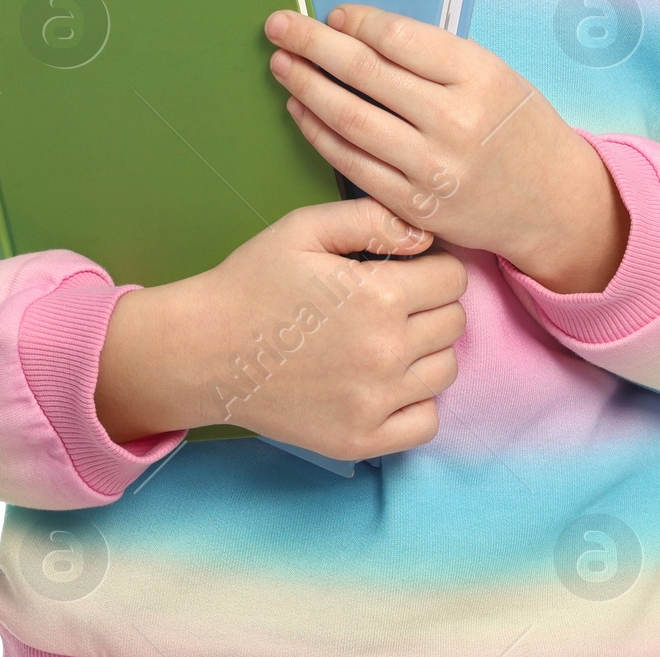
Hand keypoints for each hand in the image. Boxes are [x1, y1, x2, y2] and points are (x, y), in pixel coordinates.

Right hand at [97, 195, 467, 460]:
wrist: (204, 351)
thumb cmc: (254, 281)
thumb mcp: (304, 228)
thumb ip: (371, 219)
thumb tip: (427, 236)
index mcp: (378, 295)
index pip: (453, 278)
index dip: (431, 265)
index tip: (404, 268)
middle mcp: (386, 352)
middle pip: (454, 323)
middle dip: (431, 304)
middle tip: (392, 300)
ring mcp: (375, 402)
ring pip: (446, 370)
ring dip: (427, 350)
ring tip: (387, 337)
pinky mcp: (362, 439)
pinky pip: (426, 422)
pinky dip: (416, 402)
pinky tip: (385, 381)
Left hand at [264, 5, 629, 293]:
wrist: (552, 202)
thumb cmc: (516, 126)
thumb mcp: (494, 74)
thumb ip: (434, 56)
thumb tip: (359, 31)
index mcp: (479, 77)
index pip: (398, 39)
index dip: (356, 23)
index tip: (333, 14)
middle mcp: (454, 122)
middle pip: (364, 74)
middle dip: (312, 44)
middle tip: (279, 24)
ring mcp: (430, 169)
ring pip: (348, 119)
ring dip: (305, 86)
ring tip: (281, 62)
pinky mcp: (412, 205)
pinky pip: (350, 163)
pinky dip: (318, 133)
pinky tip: (300, 109)